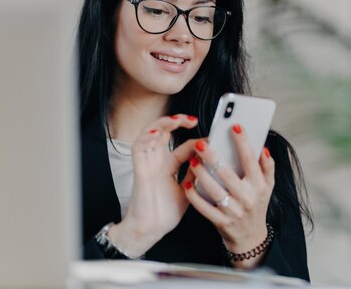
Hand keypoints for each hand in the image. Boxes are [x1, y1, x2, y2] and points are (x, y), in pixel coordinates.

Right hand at [107, 114, 199, 257]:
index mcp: (168, 166)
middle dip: (177, 122)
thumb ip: (195, 174)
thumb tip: (211, 160)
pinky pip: (138, 148)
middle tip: (193, 119)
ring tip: (177, 120)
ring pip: (150, 134)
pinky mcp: (139, 170)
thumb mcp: (187, 190)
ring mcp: (148, 164)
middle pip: (164, 132)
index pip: (183, 146)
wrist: (150, 231)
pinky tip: (156, 133)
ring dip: (163, 124)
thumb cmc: (165, 213)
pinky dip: (145, 138)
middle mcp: (157, 161)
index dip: (197, 140)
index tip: (212, 138)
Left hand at [184, 124, 274, 268]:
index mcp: (259, 185)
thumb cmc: (257, 205)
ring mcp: (233, 211)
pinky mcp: (220, 221)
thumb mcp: (268, 186)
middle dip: (212, 156)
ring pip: (213, 189)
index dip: (243, 142)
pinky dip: (194, 194)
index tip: (234, 126)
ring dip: (201, 173)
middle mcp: (247, 197)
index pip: (251, 159)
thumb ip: (267, 166)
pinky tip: (188, 183)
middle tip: (201, 144)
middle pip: (227, 172)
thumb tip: (262, 147)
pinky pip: (203, 206)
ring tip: (193, 160)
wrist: (250, 237)